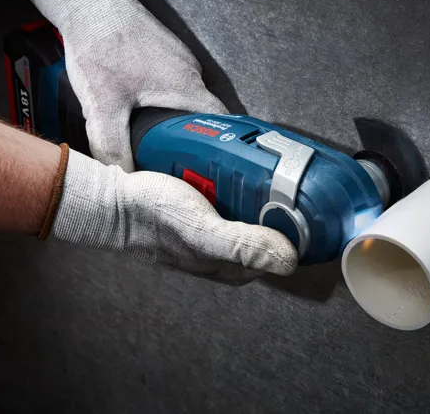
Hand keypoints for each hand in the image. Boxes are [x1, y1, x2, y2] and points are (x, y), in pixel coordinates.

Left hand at [26, 0, 226, 170]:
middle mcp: (190, 72)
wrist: (88, 1)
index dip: (221, 149)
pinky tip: (139, 111)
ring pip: (185, 100)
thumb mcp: (102, 104)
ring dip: (174, 121)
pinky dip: (162, 103)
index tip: (212, 169)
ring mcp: (177, 60)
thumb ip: (112, 145)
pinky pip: (172, 86)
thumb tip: (124, 178)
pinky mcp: (162, 53)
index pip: (222, 125)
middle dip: (193, 141)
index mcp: (187, 85)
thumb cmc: (101, 44)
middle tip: (178, 165)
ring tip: (156, 143)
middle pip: (204, 116)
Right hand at [51, 150, 298, 280]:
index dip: (305, 225)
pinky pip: (237, 197)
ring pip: (257, 211)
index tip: (315, 194)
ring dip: (266, 189)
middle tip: (291, 169)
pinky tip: (244, 166)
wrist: (113, 199)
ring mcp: (218, 231)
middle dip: (286, 201)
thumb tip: (290, 259)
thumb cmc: (153, 216)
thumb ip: (243, 244)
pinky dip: (244, 182)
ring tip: (272, 162)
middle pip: (274, 228)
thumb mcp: (202, 230)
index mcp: (235, 267)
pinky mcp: (208, 211)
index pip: (287, 251)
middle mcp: (230, 252)